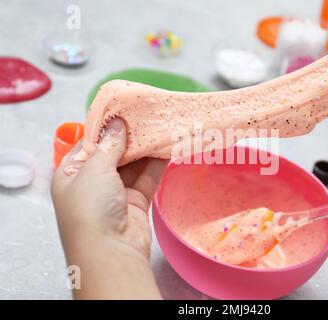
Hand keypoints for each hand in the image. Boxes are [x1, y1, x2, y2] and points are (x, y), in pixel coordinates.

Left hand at [51, 118, 167, 298]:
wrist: (110, 251)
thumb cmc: (90, 207)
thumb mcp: (94, 169)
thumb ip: (110, 144)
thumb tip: (116, 122)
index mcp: (71, 173)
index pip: (89, 144)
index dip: (106, 127)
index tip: (123, 110)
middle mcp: (92, 182)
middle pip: (113, 152)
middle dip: (129, 136)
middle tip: (146, 115)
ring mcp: (116, 192)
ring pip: (133, 164)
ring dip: (145, 148)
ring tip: (160, 126)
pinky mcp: (136, 201)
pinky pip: (146, 177)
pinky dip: (156, 163)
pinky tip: (167, 147)